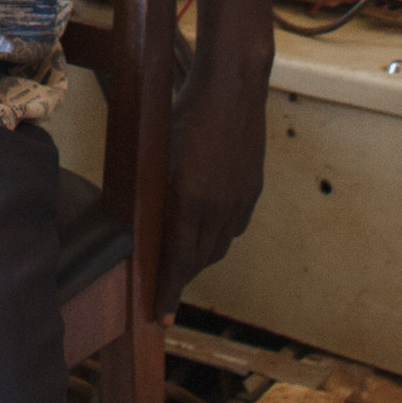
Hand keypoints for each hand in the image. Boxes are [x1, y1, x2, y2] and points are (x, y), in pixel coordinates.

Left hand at [159, 59, 267, 314]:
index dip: (169, 290)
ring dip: (201, 258)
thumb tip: (148, 227)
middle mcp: (221, 208)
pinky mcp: (253, 188)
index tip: (160, 316)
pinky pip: (235, 226)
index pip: (179, 260)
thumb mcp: (160, 154)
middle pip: (201, 259)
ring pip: (220, 245)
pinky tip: (208, 230)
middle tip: (166, 289)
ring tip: (184, 262)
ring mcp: (241, 199)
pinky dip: (218, 236)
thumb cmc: (187, 112)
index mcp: (193, 201)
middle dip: (183, 277)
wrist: (234, 86)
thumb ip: (158, 196)